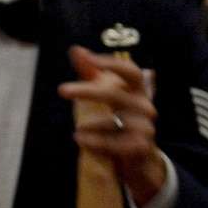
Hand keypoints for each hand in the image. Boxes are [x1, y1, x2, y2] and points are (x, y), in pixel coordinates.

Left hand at [60, 47, 163, 207]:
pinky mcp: (139, 147)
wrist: (137, 158)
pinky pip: (112, 143)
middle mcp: (145, 106)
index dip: (110, 63)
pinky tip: (79, 139)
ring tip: (77, 127)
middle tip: (62, 90)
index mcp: (139, 90)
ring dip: (92, 124)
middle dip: (86, 90)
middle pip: (114, 94)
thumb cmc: (120, 120)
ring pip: (112, 121)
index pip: (130, 71)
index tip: (88, 58)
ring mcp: (145, 127)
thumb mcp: (106, 94)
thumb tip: (76, 49)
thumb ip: (91, 73)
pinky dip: (94, 141)